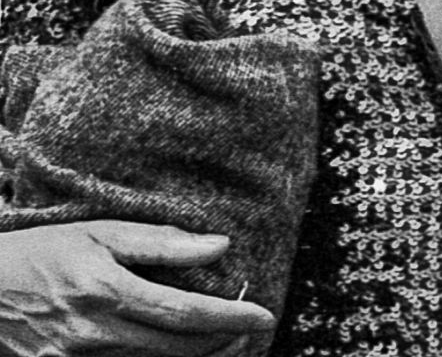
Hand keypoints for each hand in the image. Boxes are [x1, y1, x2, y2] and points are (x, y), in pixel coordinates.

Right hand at [0, 221, 276, 355]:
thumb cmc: (41, 252)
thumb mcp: (100, 233)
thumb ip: (161, 242)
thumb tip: (219, 245)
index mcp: (106, 291)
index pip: (186, 312)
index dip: (231, 318)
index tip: (264, 316)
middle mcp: (94, 332)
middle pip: (177, 347)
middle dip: (223, 341)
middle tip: (251, 327)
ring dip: (197, 354)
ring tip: (225, 338)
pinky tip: (179, 348)